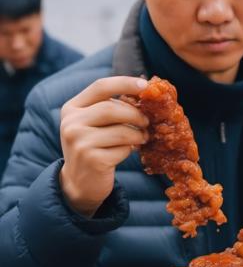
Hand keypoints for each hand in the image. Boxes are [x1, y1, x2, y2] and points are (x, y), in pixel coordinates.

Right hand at [60, 76, 148, 216]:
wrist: (79, 183)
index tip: (145, 85)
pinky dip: (129, 150)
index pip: (100, 86)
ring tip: (142, 137)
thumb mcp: (93, 124)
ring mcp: (79, 142)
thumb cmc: (93, 147)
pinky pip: (122, 149)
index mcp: (72, 108)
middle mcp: (71, 123)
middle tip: (148, 121)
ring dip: (138, 134)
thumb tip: (143, 92)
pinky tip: (127, 152)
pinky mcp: (91, 159)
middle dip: (135, 114)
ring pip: (121, 131)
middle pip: (111, 108)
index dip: (125, 83)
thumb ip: (110, 108)